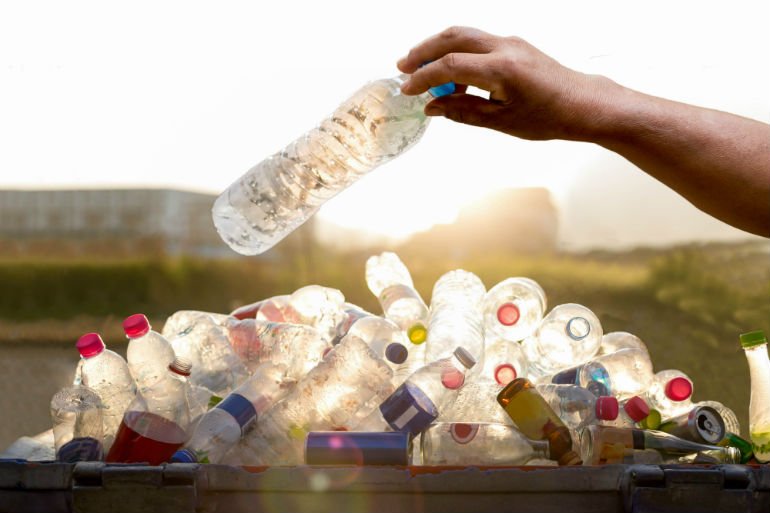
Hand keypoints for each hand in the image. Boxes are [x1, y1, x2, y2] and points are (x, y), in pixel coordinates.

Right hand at [397, 26, 614, 141]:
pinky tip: (451, 78)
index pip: (451, 66)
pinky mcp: (513, 45)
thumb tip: (433, 107)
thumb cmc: (549, 117)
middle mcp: (505, 48)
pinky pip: (477, 42)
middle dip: (423, 51)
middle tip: (403, 68)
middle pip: (453, 38)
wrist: (583, 104)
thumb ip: (463, 111)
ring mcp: (510, 42)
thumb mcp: (501, 122)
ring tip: (421, 71)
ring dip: (437, 48)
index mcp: (502, 70)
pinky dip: (456, 53)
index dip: (424, 78)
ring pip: (464, 34)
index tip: (407, 90)